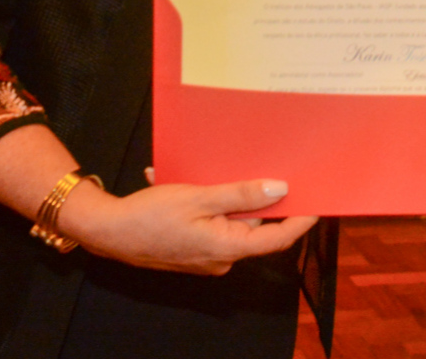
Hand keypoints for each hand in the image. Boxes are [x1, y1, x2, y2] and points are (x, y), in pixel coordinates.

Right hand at [63, 177, 316, 275]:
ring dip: (221, 196)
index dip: (300, 220)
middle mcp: (221, 258)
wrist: (107, 232)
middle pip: (252, 227)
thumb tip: (280, 189)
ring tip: (204, 171)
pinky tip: (179, 182)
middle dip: (255, 198)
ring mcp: (205, 256)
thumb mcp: (200, 197)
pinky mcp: (190, 249)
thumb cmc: (151, 216)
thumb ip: (241, 195)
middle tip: (263, 167)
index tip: (318, 202)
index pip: (277, 239)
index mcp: (228, 248)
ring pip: (227, 221)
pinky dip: (201, 203)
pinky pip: (208, 223)